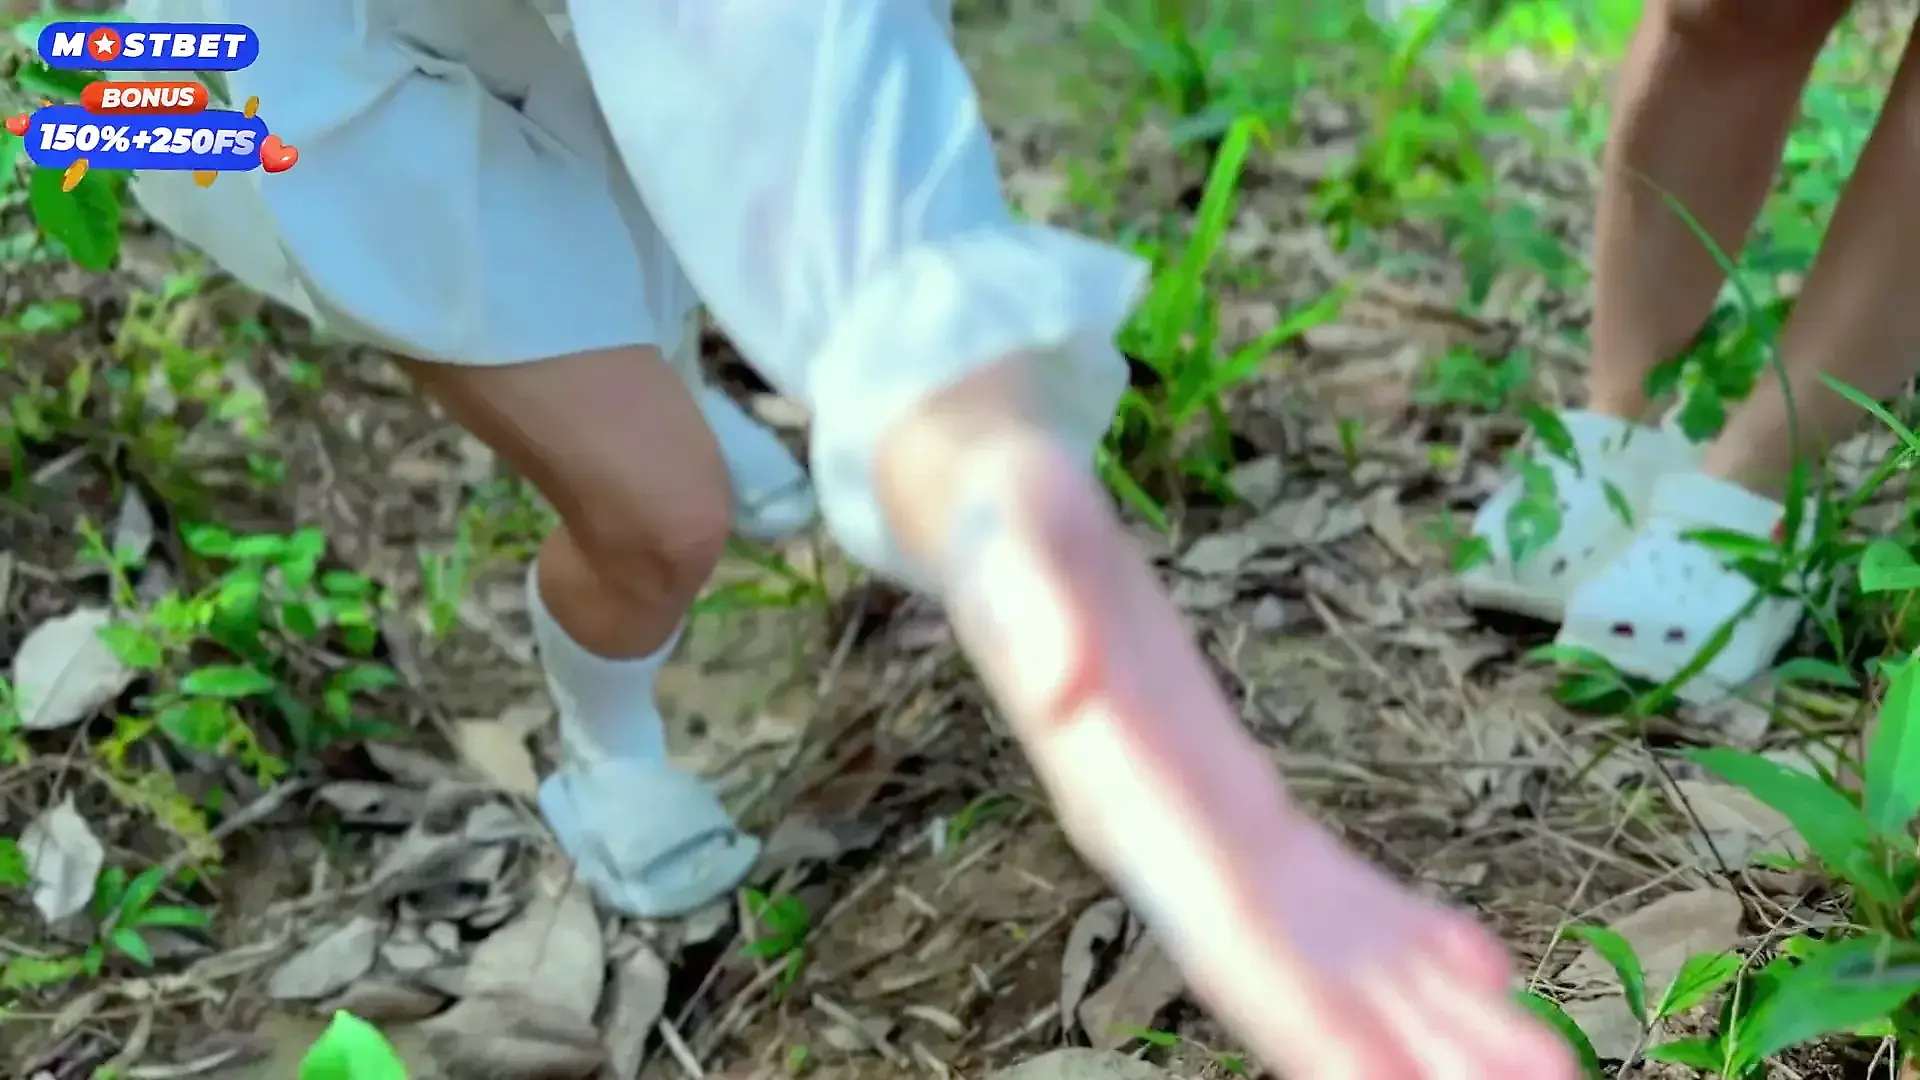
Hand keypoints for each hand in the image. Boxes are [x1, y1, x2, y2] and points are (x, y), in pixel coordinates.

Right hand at [873, 366, 1576, 1078]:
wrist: (996, 522)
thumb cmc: (1001, 519)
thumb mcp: (1007, 530)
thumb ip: (1028, 607)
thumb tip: (1063, 687)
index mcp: (1116, 797)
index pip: (1222, 934)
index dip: (1305, 1017)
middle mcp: (1167, 842)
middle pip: (1297, 972)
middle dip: (1402, 1048)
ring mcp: (1209, 829)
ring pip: (1331, 949)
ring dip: (1430, 1016)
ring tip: (1542, 1069)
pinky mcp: (1239, 800)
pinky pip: (1334, 890)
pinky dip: (1409, 939)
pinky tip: (1484, 975)